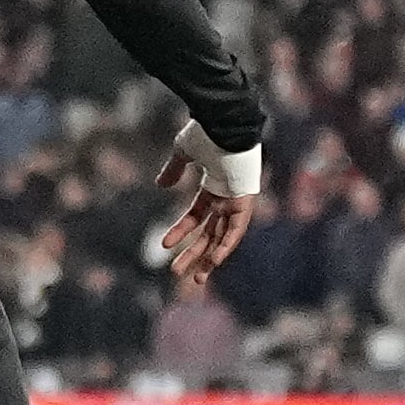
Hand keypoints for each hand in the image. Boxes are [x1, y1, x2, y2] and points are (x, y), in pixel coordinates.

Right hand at [154, 138, 255, 291]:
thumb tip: (160, 184)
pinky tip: (214, 261)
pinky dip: (225, 246)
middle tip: (178, 274)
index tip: (164, 245)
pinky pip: (235, 230)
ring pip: (221, 238)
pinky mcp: (244, 203)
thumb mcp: (184, 152)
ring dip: (208, 259)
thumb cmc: (207, 134)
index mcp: (213, 187)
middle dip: (193, 255)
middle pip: (209, 234)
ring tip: (195, 280)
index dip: (180, 231)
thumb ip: (174, 170)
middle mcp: (226, 199)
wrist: (225, 124)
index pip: (196, 217)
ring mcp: (236, 202)